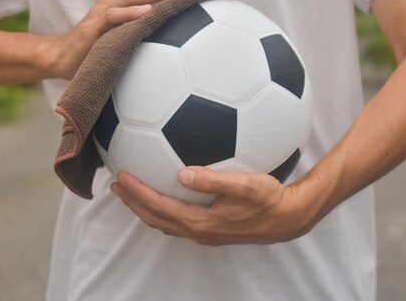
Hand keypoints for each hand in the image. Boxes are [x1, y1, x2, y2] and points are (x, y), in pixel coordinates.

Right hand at [47, 0, 200, 79]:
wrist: (62, 57)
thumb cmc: (97, 48)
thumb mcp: (127, 37)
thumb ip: (146, 30)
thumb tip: (177, 37)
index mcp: (126, 1)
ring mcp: (105, 10)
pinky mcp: (94, 25)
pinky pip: (114, 16)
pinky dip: (130, 13)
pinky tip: (148, 12)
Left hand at [110, 166, 322, 245]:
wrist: (289, 218)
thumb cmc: (269, 199)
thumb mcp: (244, 185)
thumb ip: (212, 180)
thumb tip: (182, 173)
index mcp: (200, 222)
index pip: (159, 206)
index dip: (137, 192)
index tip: (121, 177)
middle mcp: (199, 231)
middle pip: (155, 218)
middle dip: (133, 202)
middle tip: (116, 185)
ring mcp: (205, 233)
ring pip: (165, 222)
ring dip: (146, 206)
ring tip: (132, 191)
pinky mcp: (213, 229)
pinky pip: (178, 220)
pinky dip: (163, 208)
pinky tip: (168, 192)